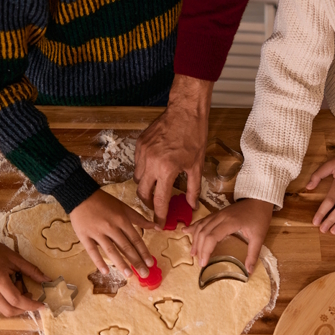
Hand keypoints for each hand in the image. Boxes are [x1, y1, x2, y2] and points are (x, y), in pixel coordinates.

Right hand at [0, 233, 50, 316]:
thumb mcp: (15, 258)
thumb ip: (32, 270)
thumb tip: (47, 280)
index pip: (16, 300)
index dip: (31, 305)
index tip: (42, 305)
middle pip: (10, 311)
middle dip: (24, 308)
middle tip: (30, 294)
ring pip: (3, 309)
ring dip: (16, 303)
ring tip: (16, 284)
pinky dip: (8, 299)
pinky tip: (8, 285)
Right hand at [69, 190, 154, 277]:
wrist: (81, 196)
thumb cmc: (104, 202)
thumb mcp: (124, 208)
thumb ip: (140, 219)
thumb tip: (157, 227)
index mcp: (122, 220)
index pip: (135, 239)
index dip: (143, 252)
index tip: (151, 263)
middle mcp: (111, 227)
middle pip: (125, 247)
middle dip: (136, 261)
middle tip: (144, 274)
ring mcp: (97, 232)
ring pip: (111, 250)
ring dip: (120, 263)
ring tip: (129, 275)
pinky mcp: (84, 236)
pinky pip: (92, 251)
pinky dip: (98, 261)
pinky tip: (105, 271)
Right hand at [134, 74, 211, 226]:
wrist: (185, 111)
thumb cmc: (194, 136)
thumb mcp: (196, 165)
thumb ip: (192, 188)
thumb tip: (191, 205)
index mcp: (166, 170)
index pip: (159, 200)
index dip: (159, 215)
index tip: (160, 223)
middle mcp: (151, 162)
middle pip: (142, 192)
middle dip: (148, 203)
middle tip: (157, 206)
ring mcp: (143, 152)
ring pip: (138, 178)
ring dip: (146, 185)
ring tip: (157, 184)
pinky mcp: (140, 144)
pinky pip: (138, 164)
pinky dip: (145, 170)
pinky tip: (155, 168)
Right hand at [185, 198, 272, 272]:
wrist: (259, 199)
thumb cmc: (260, 217)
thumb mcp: (259, 236)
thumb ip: (253, 254)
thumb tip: (249, 271)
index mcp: (230, 222)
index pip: (212, 237)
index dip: (205, 251)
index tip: (204, 263)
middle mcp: (220, 217)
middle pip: (204, 233)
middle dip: (199, 249)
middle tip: (199, 262)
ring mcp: (218, 214)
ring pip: (201, 226)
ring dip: (195, 240)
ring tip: (193, 253)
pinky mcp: (217, 213)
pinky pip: (202, 220)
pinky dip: (194, 227)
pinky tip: (186, 231)